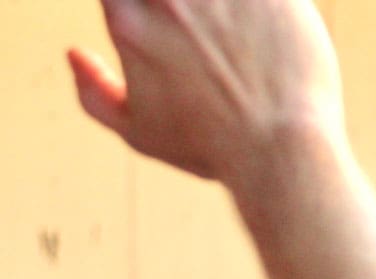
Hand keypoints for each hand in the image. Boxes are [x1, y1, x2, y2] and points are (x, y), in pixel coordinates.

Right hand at [68, 0, 346, 186]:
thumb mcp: (141, 133)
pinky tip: (268, 30)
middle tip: (200, 31)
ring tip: (235, 34)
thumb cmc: (214, 149)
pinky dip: (265, 6)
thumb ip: (95, 95)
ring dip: (222, 7)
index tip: (157, 20)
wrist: (283, 150)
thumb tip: (75, 55)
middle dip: (179, 10)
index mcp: (127, 18)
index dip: (135, 6)